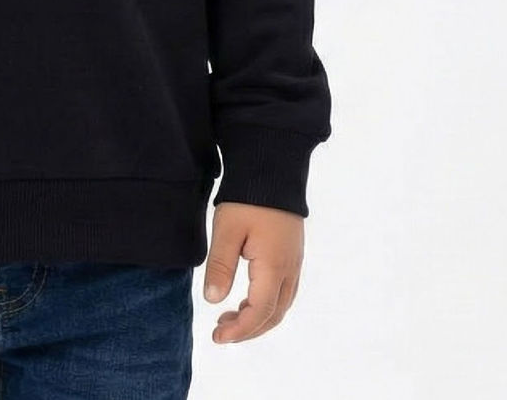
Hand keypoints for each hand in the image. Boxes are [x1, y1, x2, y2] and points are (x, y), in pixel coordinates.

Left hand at [202, 201, 303, 344]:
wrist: (272, 170)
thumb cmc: (247, 198)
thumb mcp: (226, 230)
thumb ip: (220, 266)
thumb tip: (213, 300)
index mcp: (273, 267)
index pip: (258, 313)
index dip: (239, 331)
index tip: (217, 337)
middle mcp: (289, 270)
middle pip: (273, 316)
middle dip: (248, 330)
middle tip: (220, 332)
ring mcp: (294, 263)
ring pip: (281, 306)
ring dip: (257, 319)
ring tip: (229, 318)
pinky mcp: (293, 255)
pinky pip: (284, 292)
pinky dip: (266, 305)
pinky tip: (247, 300)